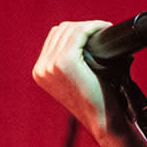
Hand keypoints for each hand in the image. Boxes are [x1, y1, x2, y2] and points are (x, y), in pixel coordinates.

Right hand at [32, 20, 120, 140]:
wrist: (104, 120)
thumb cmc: (99, 101)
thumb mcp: (78, 80)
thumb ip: (75, 61)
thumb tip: (90, 37)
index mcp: (41, 71)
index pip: (56, 37)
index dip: (77, 31)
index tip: (96, 32)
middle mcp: (41, 68)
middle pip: (62, 30)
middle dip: (83, 28)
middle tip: (103, 29)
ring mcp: (50, 65)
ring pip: (70, 30)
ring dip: (90, 26)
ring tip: (105, 29)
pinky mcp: (65, 62)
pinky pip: (79, 33)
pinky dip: (93, 27)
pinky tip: (104, 29)